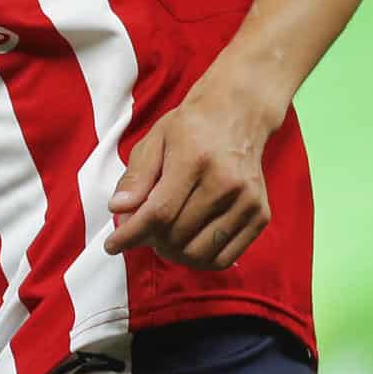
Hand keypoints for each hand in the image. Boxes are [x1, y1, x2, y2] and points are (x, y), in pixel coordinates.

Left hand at [103, 87, 271, 272]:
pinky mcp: (260, 216)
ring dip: (173, 254)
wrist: (239, 114)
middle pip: (177, 235)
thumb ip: (136, 176)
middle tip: (141, 231)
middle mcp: (226, 182)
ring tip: (162, 238)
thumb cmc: (191, 126)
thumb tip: (118, 210)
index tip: (112, 245)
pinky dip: (198, 259)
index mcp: (195, 157)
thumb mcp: (156, 139)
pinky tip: (185, 243)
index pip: (159, 211)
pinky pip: (223, 258)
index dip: (131, 234)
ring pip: (199, 253)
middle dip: (150, 240)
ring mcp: (247, 201)